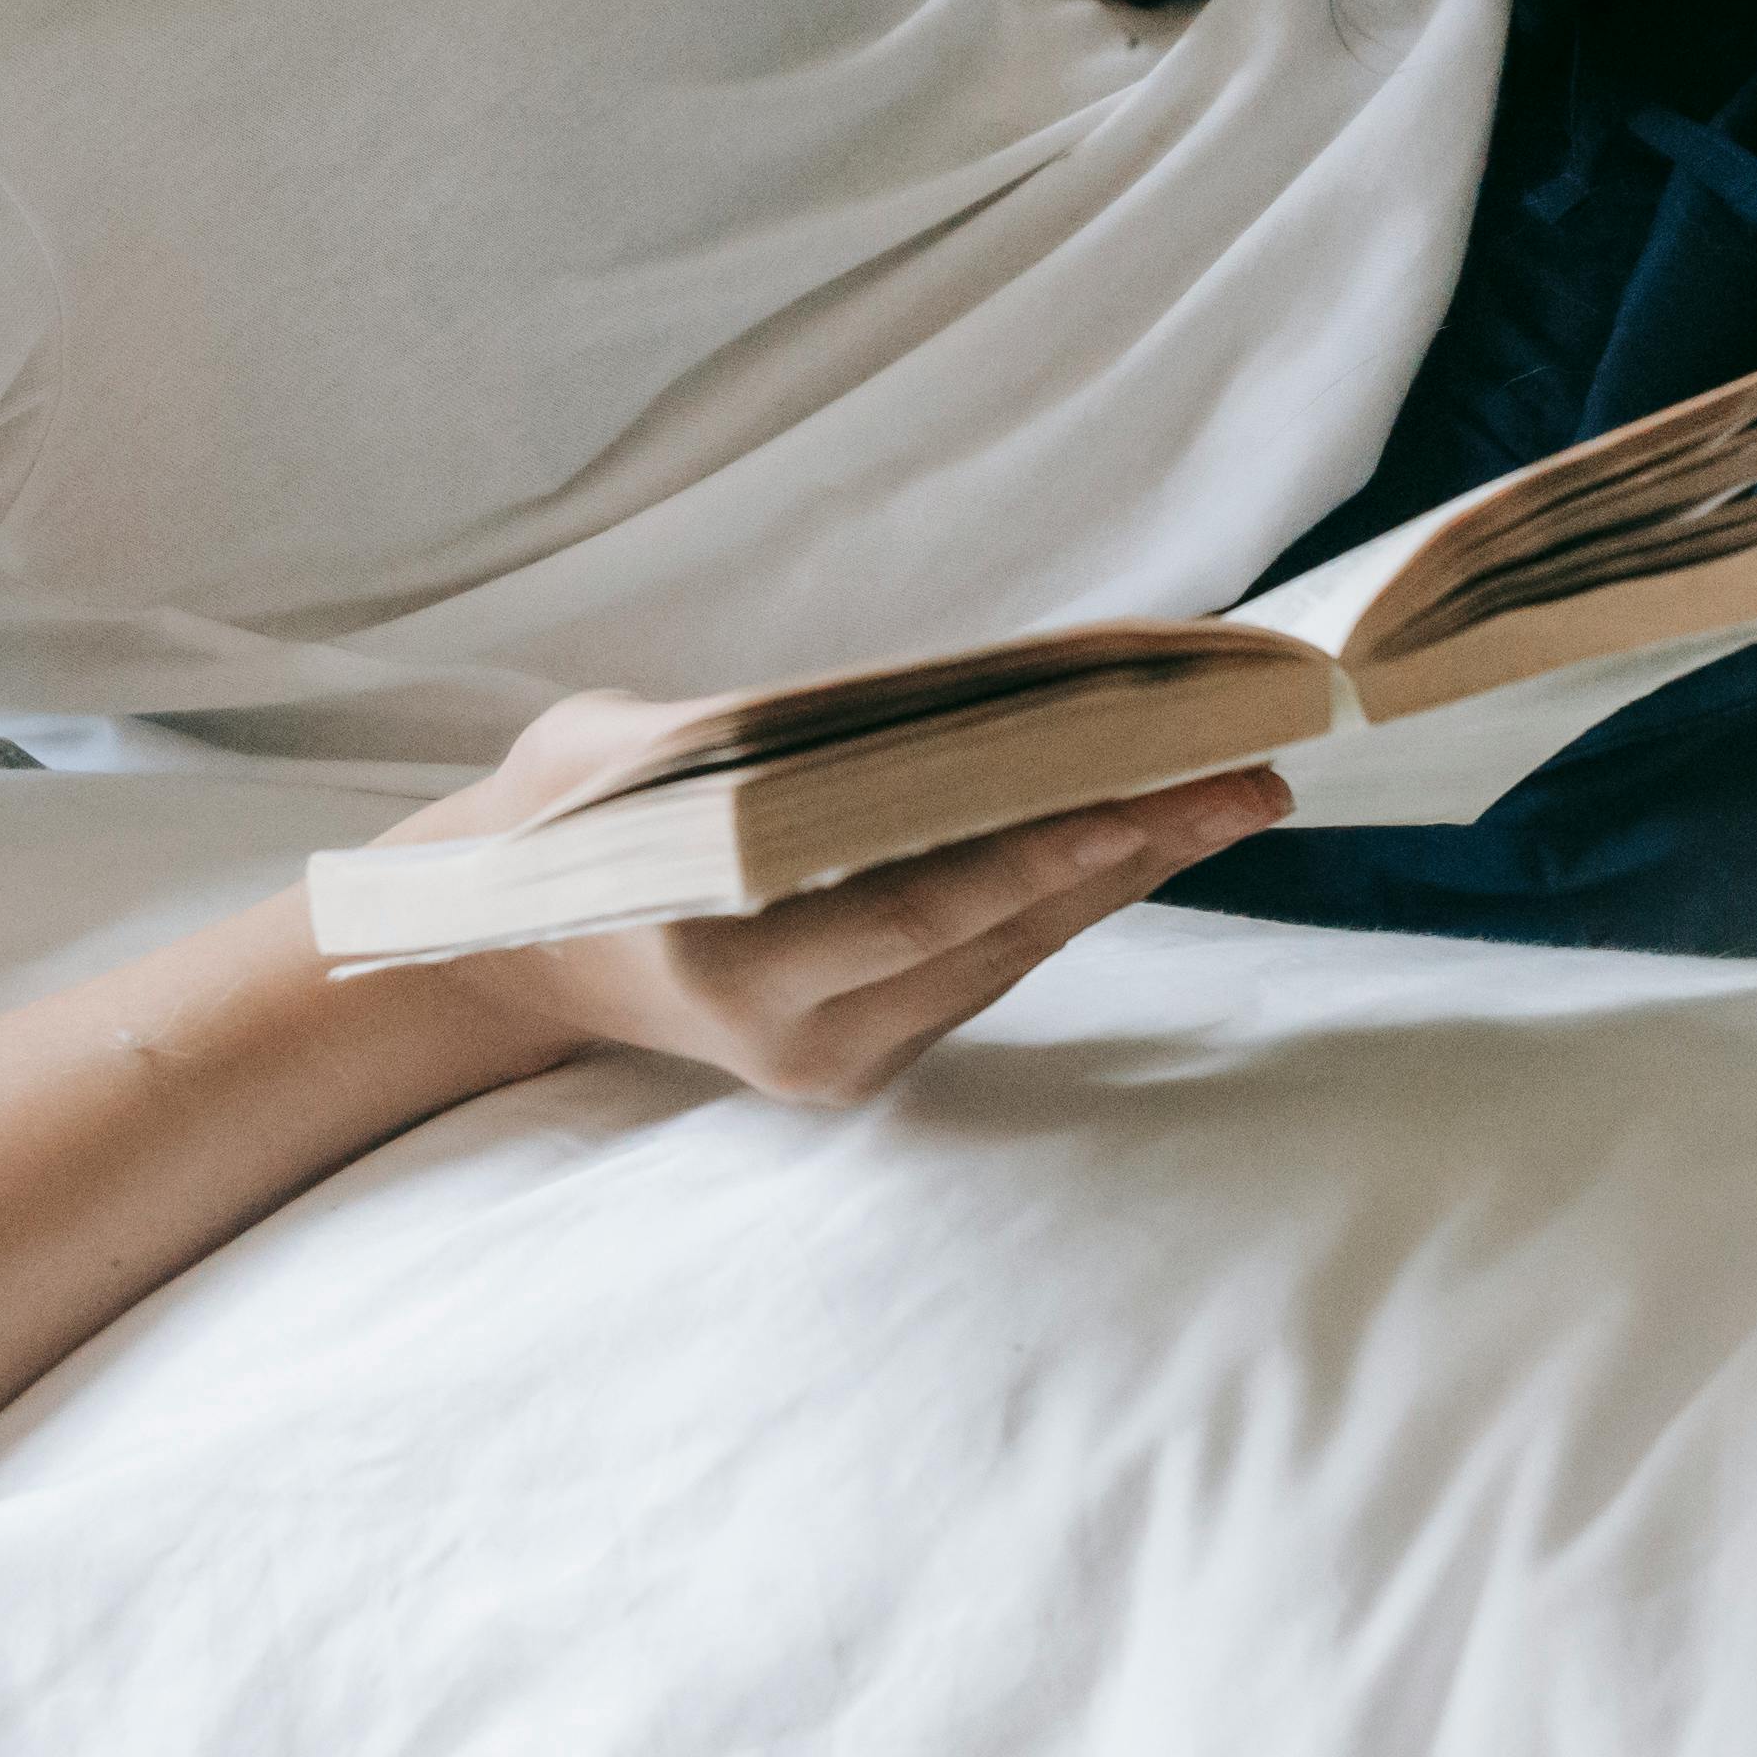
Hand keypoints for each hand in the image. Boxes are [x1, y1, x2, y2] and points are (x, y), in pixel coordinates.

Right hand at [383, 690, 1289, 1105]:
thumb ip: (737, 739)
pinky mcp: (862, 1058)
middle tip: (1249, 776)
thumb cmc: (568, 824)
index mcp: (730, 964)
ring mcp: (836, 1057)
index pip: (918, 904)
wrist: (508, 955)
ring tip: (1229, 791)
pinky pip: (986, 966)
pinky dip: (1064, 894)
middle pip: (996, 932)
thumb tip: (891, 698)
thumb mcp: (622, 755)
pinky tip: (1142, 831)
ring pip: (1010, 952)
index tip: (1141, 796)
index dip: (1036, 852)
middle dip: (1132, 850)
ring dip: (1123, 872)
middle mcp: (797, 1033)